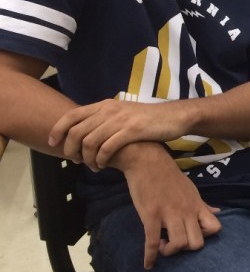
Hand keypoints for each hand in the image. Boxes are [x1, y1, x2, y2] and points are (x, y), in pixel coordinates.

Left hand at [50, 99, 189, 170]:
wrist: (175, 117)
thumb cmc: (148, 119)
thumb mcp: (123, 113)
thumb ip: (105, 119)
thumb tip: (84, 133)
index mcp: (105, 104)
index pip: (72, 115)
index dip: (57, 130)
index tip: (53, 143)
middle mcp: (110, 110)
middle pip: (77, 132)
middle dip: (71, 150)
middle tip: (75, 161)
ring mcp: (121, 120)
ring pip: (90, 142)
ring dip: (86, 159)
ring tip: (92, 166)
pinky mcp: (132, 131)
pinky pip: (107, 148)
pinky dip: (100, 160)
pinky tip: (103, 165)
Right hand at [112, 143, 220, 269]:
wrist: (148, 162)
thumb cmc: (170, 177)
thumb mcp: (192, 190)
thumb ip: (204, 205)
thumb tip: (219, 212)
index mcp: (196, 206)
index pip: (215, 228)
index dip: (206, 237)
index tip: (192, 235)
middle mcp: (186, 211)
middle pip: (197, 243)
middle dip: (186, 249)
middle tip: (175, 242)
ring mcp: (169, 214)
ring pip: (179, 244)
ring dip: (170, 252)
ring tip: (162, 245)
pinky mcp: (151, 215)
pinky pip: (152, 242)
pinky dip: (150, 257)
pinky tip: (148, 264)